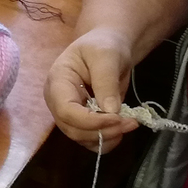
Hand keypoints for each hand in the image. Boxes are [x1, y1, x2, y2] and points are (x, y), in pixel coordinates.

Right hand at [44, 27, 141, 150]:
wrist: (108, 48)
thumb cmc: (103, 46)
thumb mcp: (106, 56)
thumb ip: (106, 81)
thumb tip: (111, 112)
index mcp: (57, 82)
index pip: (65, 110)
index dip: (90, 121)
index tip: (117, 118)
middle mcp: (58, 102)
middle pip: (72, 128)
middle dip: (101, 131)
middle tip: (130, 123)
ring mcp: (68, 113)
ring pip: (81, 138)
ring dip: (106, 137)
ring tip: (130, 123)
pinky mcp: (81, 121)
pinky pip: (90, 140)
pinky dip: (107, 141)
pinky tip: (122, 129)